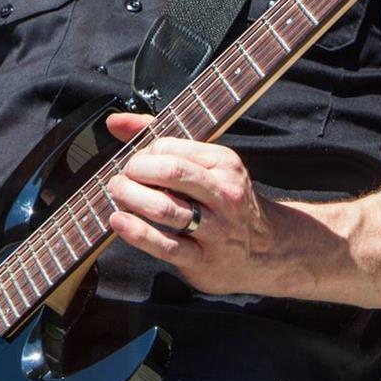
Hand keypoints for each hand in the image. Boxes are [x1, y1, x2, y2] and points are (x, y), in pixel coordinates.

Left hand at [103, 112, 274, 294]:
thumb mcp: (206, 164)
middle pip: (170, 173)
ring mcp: (216, 229)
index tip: (134, 165)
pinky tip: (119, 222)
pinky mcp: (203, 259)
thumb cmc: (223, 201)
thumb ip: (161, 139)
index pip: (172, 148)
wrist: (264, 249)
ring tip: (117, 197)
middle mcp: (224, 194)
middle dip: (134, 173)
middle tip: (119, 180)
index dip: (142, 154)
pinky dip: (137, 232)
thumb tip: (116, 121)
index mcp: (224, 163)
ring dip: (131, 199)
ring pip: (166, 209)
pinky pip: (165, 245)